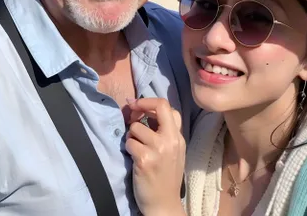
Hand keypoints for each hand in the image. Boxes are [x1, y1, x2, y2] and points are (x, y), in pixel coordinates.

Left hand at [125, 97, 185, 215]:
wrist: (163, 203)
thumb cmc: (165, 177)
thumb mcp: (173, 151)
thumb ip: (164, 132)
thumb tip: (144, 110)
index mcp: (178, 138)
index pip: (168, 107)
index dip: (150, 102)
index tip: (138, 106)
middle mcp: (171, 140)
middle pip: (158, 106)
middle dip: (140, 105)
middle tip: (131, 111)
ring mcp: (158, 149)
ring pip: (136, 127)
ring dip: (131, 136)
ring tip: (137, 148)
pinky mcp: (145, 159)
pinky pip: (129, 143)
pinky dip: (128, 148)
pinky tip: (135, 158)